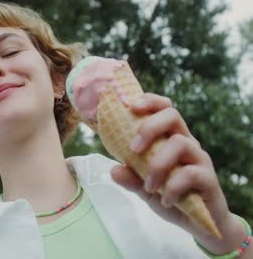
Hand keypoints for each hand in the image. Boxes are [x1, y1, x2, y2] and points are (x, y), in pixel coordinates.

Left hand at [110, 93, 246, 254]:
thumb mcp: (144, 188)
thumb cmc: (170, 196)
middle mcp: (186, 142)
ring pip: (180, 143)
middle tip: (133, 149)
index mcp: (169, 138)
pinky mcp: (209, 178)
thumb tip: (113, 170)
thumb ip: (130, 178)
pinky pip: (191, 173)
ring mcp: (199, 158)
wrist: (199, 222)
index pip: (164, 109)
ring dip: (158, 165)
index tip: (130, 106)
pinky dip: (173, 187)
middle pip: (172, 115)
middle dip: (149, 127)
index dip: (149, 101)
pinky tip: (165, 200)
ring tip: (149, 187)